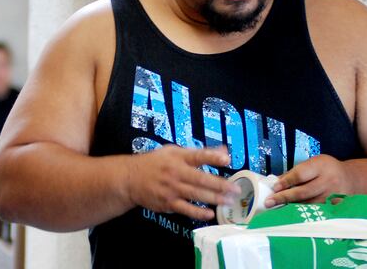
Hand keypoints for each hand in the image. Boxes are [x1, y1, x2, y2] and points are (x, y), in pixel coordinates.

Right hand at [125, 145, 240, 220]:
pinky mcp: (167, 203)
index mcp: (177, 157)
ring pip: (196, 195)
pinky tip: (210, 214)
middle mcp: (175, 172)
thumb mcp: (174, 152)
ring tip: (229, 202)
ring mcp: (171, 189)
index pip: (197, 156)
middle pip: (200, 179)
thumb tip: (224, 152)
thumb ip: (199, 153)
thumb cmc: (156, 163)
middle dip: (220, 185)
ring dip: (214, 199)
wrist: (130, 178)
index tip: (227, 159)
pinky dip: (198, 212)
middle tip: (236, 190)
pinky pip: (185, 209)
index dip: (212, 157)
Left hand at [264, 154, 353, 207]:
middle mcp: (329, 180)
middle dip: (284, 197)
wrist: (351, 178)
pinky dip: (305, 214)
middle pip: (304, 192)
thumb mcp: (313, 164)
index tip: (274, 188)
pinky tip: (294, 216)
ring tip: (277, 210)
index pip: (300, 174)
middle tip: (269, 202)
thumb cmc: (326, 169)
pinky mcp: (337, 207)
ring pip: (309, 205)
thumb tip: (275, 183)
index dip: (286, 182)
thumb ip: (296, 172)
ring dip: (292, 208)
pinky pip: (318, 212)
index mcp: (321, 165)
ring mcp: (334, 195)